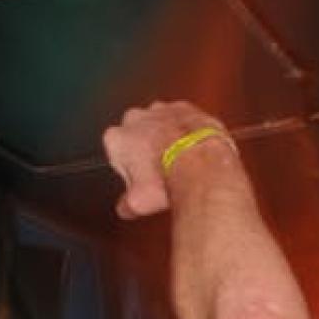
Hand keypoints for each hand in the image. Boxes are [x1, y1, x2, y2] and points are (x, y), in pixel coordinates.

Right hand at [103, 100, 226, 219]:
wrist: (201, 165)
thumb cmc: (168, 179)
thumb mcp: (140, 202)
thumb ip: (127, 205)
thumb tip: (125, 210)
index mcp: (116, 138)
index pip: (120, 157)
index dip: (134, 172)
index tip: (147, 183)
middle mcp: (136, 118)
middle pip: (140, 137)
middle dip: (150, 151)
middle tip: (165, 173)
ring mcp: (162, 110)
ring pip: (163, 126)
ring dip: (170, 139)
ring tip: (184, 163)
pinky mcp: (188, 108)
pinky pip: (186, 121)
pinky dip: (191, 132)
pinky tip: (197, 150)